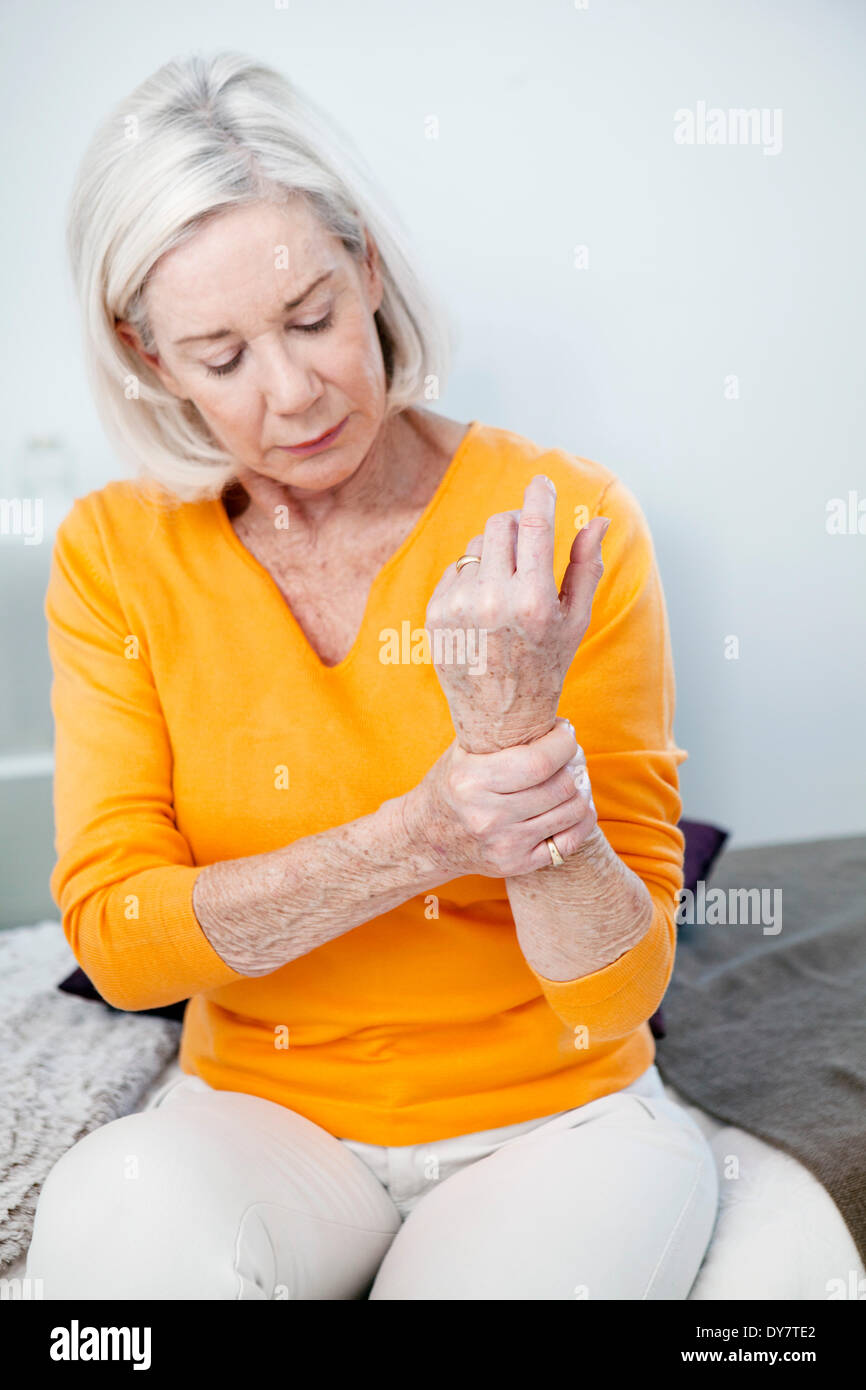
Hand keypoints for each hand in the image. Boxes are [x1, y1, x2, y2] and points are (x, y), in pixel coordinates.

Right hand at [400, 718, 597, 878]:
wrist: (425, 838)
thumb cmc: (451, 785)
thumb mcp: (462, 753)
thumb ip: (498, 732)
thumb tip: (544, 708)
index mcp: (471, 781)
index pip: (538, 762)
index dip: (563, 742)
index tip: (565, 731)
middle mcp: (487, 816)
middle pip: (559, 786)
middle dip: (575, 763)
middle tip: (572, 753)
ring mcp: (504, 845)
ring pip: (570, 812)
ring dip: (582, 789)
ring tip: (575, 775)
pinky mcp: (517, 865)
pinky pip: (569, 843)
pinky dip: (581, 820)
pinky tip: (576, 804)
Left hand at [424, 475, 609, 753]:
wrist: (500, 717)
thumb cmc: (546, 665)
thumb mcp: (575, 619)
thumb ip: (586, 565)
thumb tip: (599, 520)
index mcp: (533, 601)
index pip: (533, 526)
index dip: (539, 496)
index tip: (542, 481)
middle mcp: (492, 601)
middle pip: (500, 525)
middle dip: (516, 525)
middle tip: (528, 541)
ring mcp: (459, 607)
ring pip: (477, 546)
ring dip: (495, 554)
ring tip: (507, 590)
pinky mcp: (436, 614)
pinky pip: (456, 569)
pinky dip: (472, 578)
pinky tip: (483, 609)